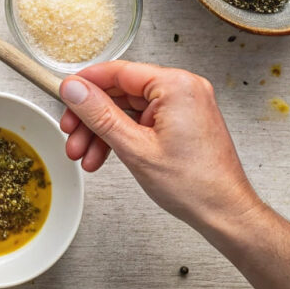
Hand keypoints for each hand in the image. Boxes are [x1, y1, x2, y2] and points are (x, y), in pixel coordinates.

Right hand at [59, 61, 259, 230]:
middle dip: (91, 117)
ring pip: (126, 109)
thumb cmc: (195, 186)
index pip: (117, 72)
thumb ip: (99, 113)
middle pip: (119, 92)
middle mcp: (181, 89)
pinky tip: (102, 155)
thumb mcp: (134, 147)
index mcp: (175, 85)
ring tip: (83, 153)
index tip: (63, 93)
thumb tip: (73, 89)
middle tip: (70, 133)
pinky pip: (140, 120)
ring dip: (101, 131)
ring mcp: (182, 105)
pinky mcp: (180, 121)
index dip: (85, 84)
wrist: (226, 216)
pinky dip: (120, 136)